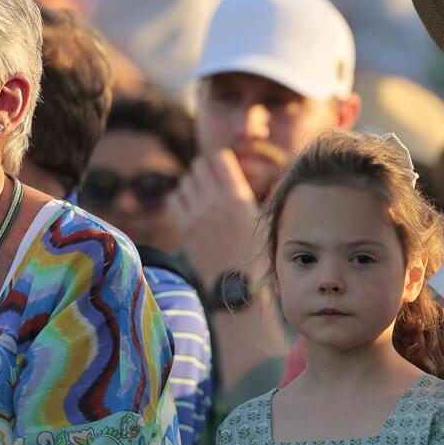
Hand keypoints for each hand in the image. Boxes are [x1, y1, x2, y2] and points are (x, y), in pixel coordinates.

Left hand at [169, 149, 262, 287]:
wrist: (239, 286)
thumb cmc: (258, 253)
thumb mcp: (264, 220)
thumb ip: (258, 195)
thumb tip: (269, 175)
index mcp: (238, 197)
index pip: (219, 158)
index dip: (222, 159)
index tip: (224, 167)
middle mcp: (215, 202)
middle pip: (199, 165)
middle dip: (205, 169)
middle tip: (211, 179)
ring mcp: (196, 216)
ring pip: (185, 181)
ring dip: (193, 184)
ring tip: (202, 195)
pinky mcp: (184, 229)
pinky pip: (174, 199)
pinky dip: (181, 198)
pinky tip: (191, 207)